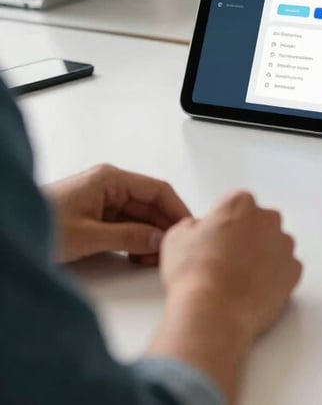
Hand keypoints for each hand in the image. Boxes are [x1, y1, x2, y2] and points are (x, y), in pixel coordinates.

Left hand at [45, 164, 190, 262]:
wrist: (10, 229)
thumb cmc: (41, 224)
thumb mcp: (90, 236)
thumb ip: (129, 237)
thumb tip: (159, 239)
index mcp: (111, 178)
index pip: (157, 189)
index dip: (176, 208)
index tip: (189, 228)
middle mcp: (108, 184)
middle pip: (149, 203)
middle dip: (163, 226)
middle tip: (172, 250)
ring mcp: (100, 198)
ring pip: (138, 215)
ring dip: (149, 235)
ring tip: (153, 258)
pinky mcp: (92, 213)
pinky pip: (124, 223)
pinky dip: (134, 239)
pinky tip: (136, 256)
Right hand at [150, 191, 301, 401]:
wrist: (213, 314)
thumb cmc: (193, 274)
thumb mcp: (176, 239)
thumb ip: (192, 225)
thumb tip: (199, 230)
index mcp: (240, 203)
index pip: (236, 205)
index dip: (224, 224)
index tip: (215, 241)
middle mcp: (268, 218)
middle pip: (259, 223)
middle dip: (247, 237)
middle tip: (227, 261)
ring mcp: (284, 245)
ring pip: (275, 245)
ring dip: (262, 257)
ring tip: (240, 280)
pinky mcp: (294, 271)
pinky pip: (286, 270)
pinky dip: (274, 278)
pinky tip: (254, 291)